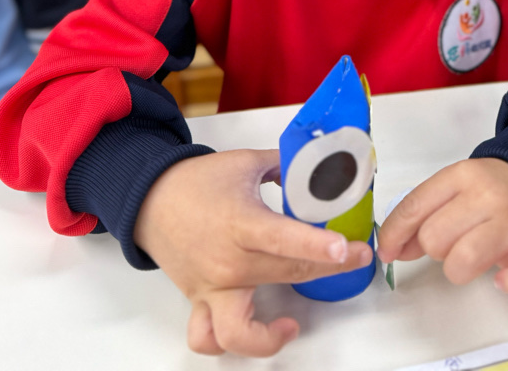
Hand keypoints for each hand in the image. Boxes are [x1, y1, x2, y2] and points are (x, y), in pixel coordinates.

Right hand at [134, 149, 372, 356]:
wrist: (150, 199)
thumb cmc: (198, 181)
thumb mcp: (247, 162)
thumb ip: (286, 165)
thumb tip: (319, 167)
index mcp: (240, 223)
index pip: (282, 239)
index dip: (316, 246)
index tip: (346, 249)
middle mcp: (228, 262)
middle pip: (286, 275)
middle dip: (329, 270)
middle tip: (357, 258)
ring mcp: (212, 288)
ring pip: (241, 331)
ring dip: (269, 336)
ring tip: (291, 324)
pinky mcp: (201, 301)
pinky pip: (209, 338)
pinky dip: (230, 344)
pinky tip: (257, 332)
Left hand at [377, 157, 507, 296]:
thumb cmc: (490, 190)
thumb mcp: (454, 188)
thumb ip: (423, 213)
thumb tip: (394, 248)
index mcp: (460, 176)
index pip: (414, 207)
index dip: (394, 235)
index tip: (388, 252)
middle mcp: (486, 196)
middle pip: (434, 238)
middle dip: (435, 249)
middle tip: (452, 242)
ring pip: (464, 260)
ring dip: (460, 269)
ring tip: (471, 259)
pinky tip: (503, 278)